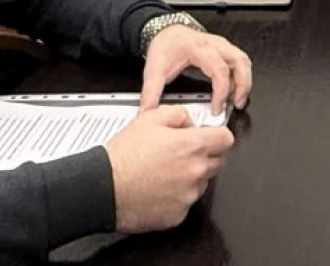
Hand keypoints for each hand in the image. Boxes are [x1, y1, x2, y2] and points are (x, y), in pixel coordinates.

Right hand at [105, 105, 233, 232]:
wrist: (103, 189)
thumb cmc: (123, 157)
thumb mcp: (149, 119)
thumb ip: (179, 114)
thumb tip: (190, 122)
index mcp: (192, 146)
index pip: (226, 139)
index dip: (217, 136)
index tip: (211, 137)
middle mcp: (195, 172)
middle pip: (216, 162)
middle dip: (203, 156)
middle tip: (179, 154)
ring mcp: (187, 196)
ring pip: (200, 183)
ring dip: (188, 177)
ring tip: (162, 172)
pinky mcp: (177, 215)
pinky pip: (184, 203)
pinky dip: (175, 197)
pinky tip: (157, 189)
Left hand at [141, 24, 252, 113]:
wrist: (166, 31)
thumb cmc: (165, 46)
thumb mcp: (154, 68)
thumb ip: (151, 91)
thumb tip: (149, 111)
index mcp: (198, 48)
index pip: (218, 69)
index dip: (221, 90)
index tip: (216, 107)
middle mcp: (213, 44)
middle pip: (239, 61)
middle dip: (242, 85)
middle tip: (237, 104)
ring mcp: (221, 45)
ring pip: (243, 60)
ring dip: (245, 80)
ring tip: (239, 99)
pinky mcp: (223, 48)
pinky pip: (239, 60)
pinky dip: (241, 75)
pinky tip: (235, 89)